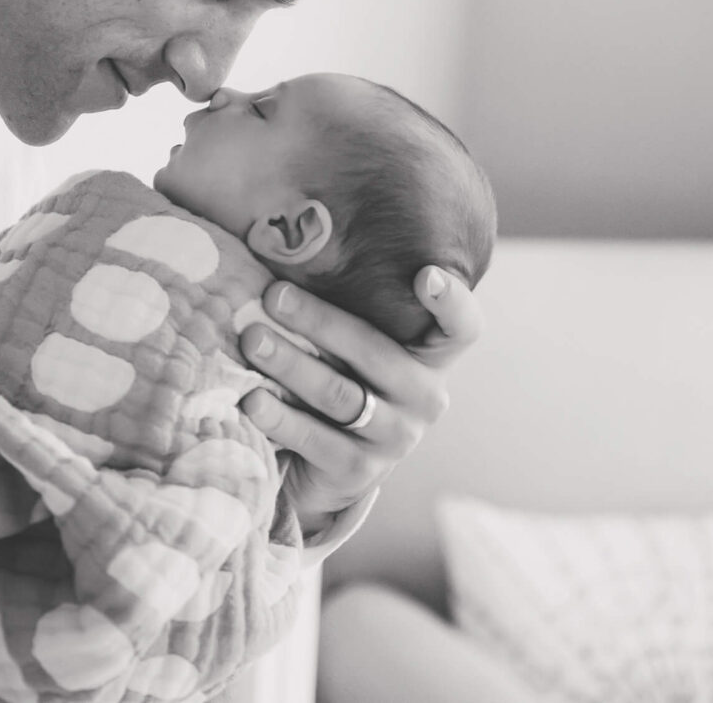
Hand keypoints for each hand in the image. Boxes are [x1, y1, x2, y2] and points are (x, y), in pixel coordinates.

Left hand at [238, 266, 483, 533]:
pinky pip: (316, 440)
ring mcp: (394, 438)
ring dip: (291, 364)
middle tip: (272, 295)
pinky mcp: (359, 472)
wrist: (329, 468)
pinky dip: (280, 418)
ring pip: (339, 394)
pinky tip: (250, 399)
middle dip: (319, 321)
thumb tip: (287, 239)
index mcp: (430, 357)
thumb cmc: (340, 378)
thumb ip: (346, 304)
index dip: (451, 302)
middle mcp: (423, 398)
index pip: (462, 328)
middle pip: (375, 352)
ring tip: (251, 341)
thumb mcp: (353, 345)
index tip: (425, 274)